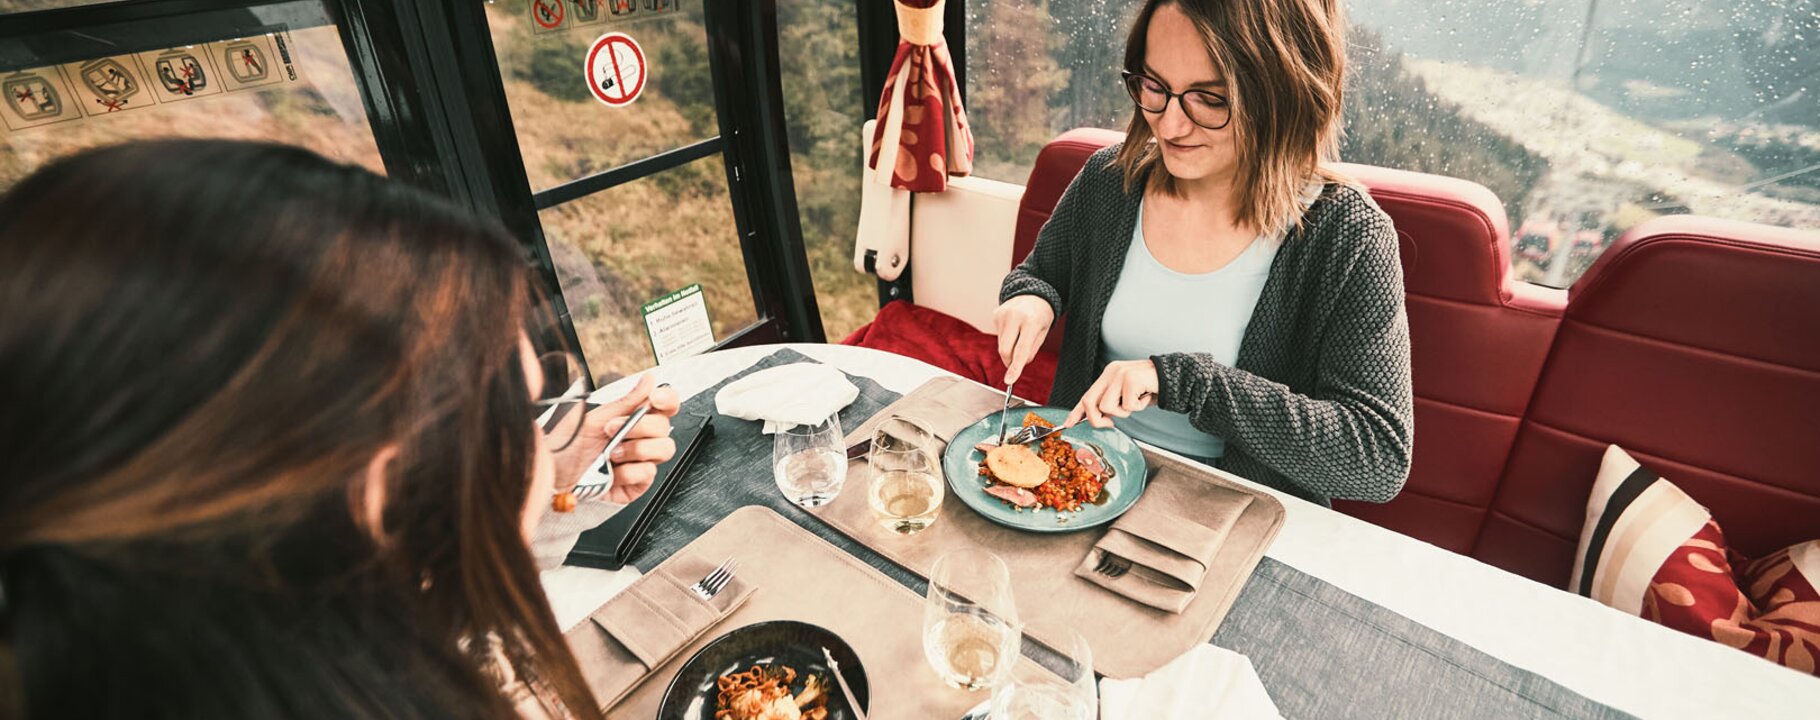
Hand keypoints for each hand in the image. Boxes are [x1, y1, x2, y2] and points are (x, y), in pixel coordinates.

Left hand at [552, 374, 680, 503]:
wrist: (554, 476)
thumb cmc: (569, 447)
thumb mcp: (594, 419)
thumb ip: (625, 401)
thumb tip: (648, 380)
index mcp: (633, 419)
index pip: (665, 406)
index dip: (667, 399)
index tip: (654, 398)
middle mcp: (640, 440)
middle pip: (665, 427)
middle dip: (639, 426)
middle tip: (611, 429)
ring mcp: (641, 461)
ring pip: (664, 449)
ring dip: (636, 448)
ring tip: (611, 453)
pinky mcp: (638, 484)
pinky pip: (648, 473)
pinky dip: (628, 471)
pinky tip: (612, 472)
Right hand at [993, 295, 1054, 385]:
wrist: (1033, 292)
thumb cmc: (1041, 314)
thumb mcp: (1043, 332)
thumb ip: (1031, 350)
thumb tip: (1017, 365)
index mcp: (1031, 321)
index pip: (1021, 350)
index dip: (1015, 368)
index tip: (1009, 381)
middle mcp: (1014, 317)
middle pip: (1005, 350)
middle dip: (1010, 362)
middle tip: (1016, 364)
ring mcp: (1002, 315)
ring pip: (1001, 345)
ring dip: (1009, 348)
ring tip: (1020, 337)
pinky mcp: (995, 315)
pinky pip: (999, 336)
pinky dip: (1006, 338)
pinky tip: (1014, 328)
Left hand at [1063, 360, 1158, 428]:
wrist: (1174, 377)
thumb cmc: (1150, 388)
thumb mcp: (1126, 395)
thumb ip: (1112, 403)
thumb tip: (1099, 419)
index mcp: (1108, 375)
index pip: (1087, 395)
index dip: (1076, 412)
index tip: (1068, 424)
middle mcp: (1111, 372)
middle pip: (1090, 402)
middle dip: (1097, 419)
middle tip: (1110, 423)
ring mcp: (1120, 374)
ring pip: (1107, 407)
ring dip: (1124, 411)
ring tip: (1137, 401)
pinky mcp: (1130, 379)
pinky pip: (1127, 406)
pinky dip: (1139, 406)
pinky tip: (1146, 396)